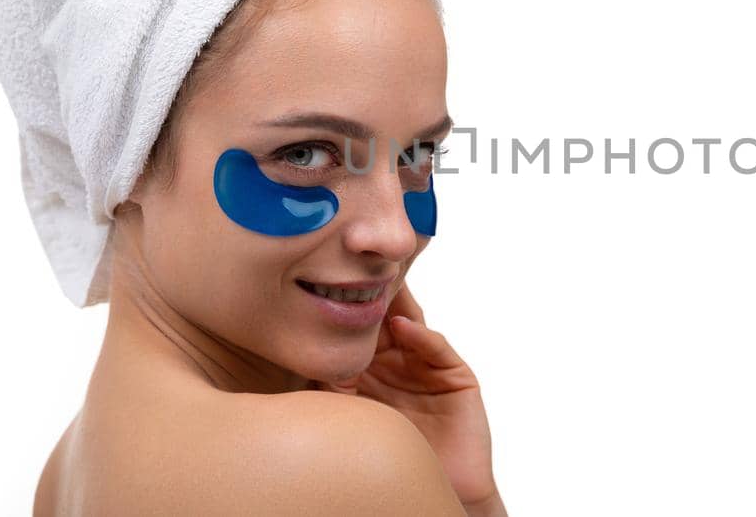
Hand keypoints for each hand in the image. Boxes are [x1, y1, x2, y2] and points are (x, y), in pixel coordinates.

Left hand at [325, 283, 503, 513]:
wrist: (421, 493)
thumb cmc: (379, 459)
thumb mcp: (347, 412)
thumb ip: (330, 382)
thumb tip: (298, 353)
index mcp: (373, 370)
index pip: (360, 329)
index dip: (347, 306)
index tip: (327, 277)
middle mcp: (401, 364)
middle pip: (387, 319)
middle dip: (373, 293)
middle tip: (356, 263)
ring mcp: (429, 369)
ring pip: (412, 326)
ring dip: (397, 304)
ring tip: (379, 280)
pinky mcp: (457, 379)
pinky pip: (437, 350)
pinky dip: (421, 336)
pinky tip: (402, 325)